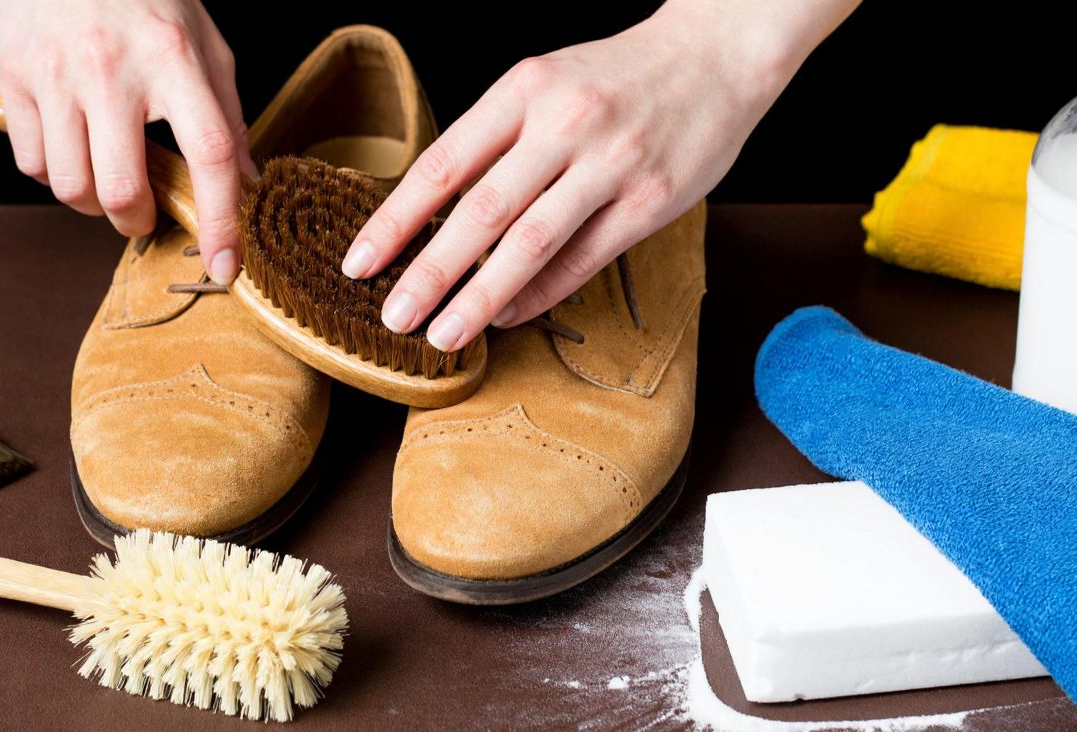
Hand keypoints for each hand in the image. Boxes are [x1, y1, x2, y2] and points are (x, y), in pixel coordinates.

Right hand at [0, 0, 256, 283]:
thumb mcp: (205, 46)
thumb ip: (227, 117)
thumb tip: (247, 186)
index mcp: (174, 58)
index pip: (209, 152)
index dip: (221, 218)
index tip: (224, 264)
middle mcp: (112, 69)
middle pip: (124, 189)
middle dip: (138, 221)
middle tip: (147, 211)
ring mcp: (56, 74)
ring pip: (71, 187)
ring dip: (95, 203)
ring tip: (108, 176)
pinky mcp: (13, 76)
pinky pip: (32, 163)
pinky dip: (55, 172)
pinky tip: (73, 145)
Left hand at [343, 0, 858, 351]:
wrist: (718, 52)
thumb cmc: (619, 76)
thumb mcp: (547, 82)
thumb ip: (498, 138)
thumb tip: (439, 215)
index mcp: (525, 89)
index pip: (444, 163)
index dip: (396, 219)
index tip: (359, 262)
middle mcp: (564, 124)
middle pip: (482, 212)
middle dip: (430, 272)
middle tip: (393, 317)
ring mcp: (611, 164)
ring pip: (532, 244)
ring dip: (481, 296)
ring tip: (443, 334)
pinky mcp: (650, 201)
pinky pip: (584, 259)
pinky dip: (541, 294)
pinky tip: (509, 317)